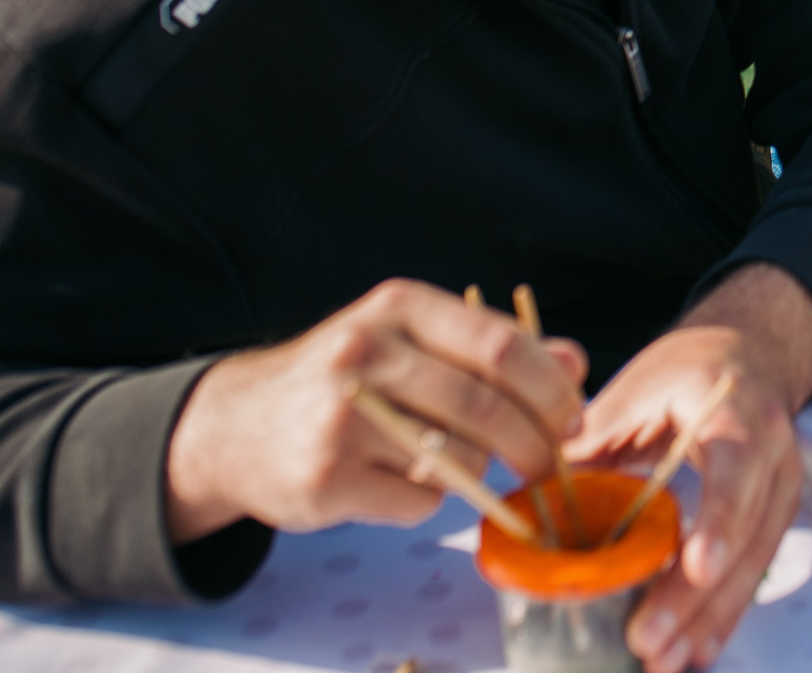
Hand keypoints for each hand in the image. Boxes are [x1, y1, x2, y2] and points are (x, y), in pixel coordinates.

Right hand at [164, 279, 587, 543]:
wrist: (236, 426)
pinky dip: (428, 502)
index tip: (574, 417)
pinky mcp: (325, 479)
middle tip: (550, 464)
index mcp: (398, 308)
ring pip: (456, 459)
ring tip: (455, 463)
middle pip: (485, 406)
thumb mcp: (414, 342)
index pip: (500, 345)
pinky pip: (417, 503)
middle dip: (534, 443)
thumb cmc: (347, 379)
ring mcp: (340, 419)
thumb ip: (495, 350)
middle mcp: (365, 354)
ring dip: (476, 472)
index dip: (551, 388)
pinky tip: (397, 482)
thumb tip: (575, 363)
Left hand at [569, 263, 811, 672]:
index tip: (694, 566)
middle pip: (746, 534)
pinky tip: (694, 652)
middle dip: (699, 596)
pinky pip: (753, 573)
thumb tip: (528, 497)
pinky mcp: (775, 519)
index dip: (718, 520)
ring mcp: (781, 489)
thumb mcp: (635, 390)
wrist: (748, 355)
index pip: (734, 470)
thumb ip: (590, 441)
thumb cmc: (683, 373)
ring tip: (667, 663)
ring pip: (754, 564)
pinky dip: (722, 614)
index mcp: (736, 412)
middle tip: (651, 643)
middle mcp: (773, 453)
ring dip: (711, 620)